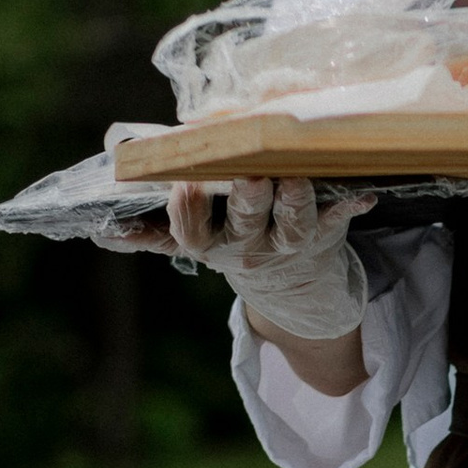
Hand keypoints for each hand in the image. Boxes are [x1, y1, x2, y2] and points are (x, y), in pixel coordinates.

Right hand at [166, 174, 372, 340]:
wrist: (294, 294)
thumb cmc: (235, 244)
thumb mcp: (194, 244)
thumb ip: (152, 233)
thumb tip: (104, 232)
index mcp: (208, 244)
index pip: (190, 230)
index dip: (187, 210)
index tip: (184, 184)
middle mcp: (248, 248)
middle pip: (245, 221)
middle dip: (246, 197)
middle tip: (248, 173)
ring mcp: (288, 243)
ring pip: (292, 222)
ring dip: (295, 199)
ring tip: (297, 176)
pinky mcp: (323, 235)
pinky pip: (338, 219)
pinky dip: (350, 206)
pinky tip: (363, 194)